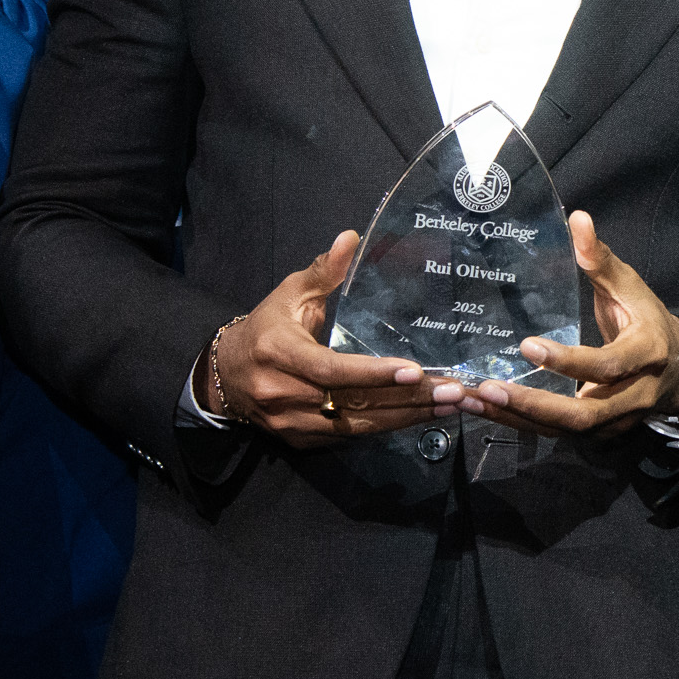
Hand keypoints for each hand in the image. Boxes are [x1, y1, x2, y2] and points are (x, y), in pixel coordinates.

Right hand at [201, 233, 444, 439]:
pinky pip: (348, 438)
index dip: (373, 373)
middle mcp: (283, 393)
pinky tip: (418, 416)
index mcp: (279, 353)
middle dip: (407, 399)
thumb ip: (323, 271)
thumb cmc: (265, 328)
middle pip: (353, 402)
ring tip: (448, 405)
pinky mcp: (300, 441)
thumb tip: (351, 237)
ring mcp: (291, 423)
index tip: (414, 371)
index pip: (332, 369)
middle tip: (453, 392)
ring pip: (355, 427)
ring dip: (405, 418)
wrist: (224, 375)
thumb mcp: (289, 293)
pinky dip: (384, 427)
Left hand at [467, 213, 678, 435]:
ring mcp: (615, 421)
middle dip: (534, 405)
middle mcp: (633, 396)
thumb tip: (577, 218)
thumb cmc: (647, 320)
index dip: (570, 361)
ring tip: (472, 400)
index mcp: (646, 354)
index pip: (608, 365)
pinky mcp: (597, 433)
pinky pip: (557, 433)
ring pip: (565, 430)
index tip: (528, 346)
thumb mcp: (631, 287)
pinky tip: (484, 408)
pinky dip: (519, 423)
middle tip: (488, 388)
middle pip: (583, 415)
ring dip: (517, 419)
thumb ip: (601, 259)